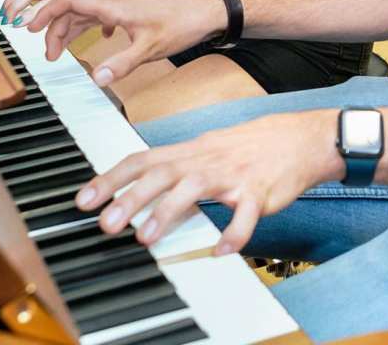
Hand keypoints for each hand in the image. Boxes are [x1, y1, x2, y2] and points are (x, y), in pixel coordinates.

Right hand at [26, 0, 225, 81]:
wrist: (210, 10)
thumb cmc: (183, 24)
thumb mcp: (150, 48)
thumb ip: (121, 64)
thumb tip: (95, 80)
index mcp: (114, 5)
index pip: (69, 0)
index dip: (46, 13)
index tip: (30, 31)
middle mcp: (116, 0)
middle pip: (73, 8)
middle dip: (55, 29)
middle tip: (49, 55)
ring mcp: (126, 3)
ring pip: (89, 11)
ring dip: (72, 28)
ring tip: (64, 51)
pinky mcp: (137, 8)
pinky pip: (105, 13)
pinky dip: (93, 25)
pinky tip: (101, 39)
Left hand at [75, 109, 342, 254]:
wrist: (303, 138)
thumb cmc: (253, 147)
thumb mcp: (211, 151)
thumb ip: (179, 169)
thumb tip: (140, 190)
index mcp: (193, 151)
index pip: (145, 159)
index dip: (112, 178)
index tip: (83, 200)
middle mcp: (209, 159)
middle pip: (164, 171)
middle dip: (132, 197)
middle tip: (106, 223)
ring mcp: (235, 174)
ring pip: (196, 187)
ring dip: (168, 211)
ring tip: (147, 236)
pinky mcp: (260, 191)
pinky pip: (245, 214)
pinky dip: (234, 233)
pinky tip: (222, 249)